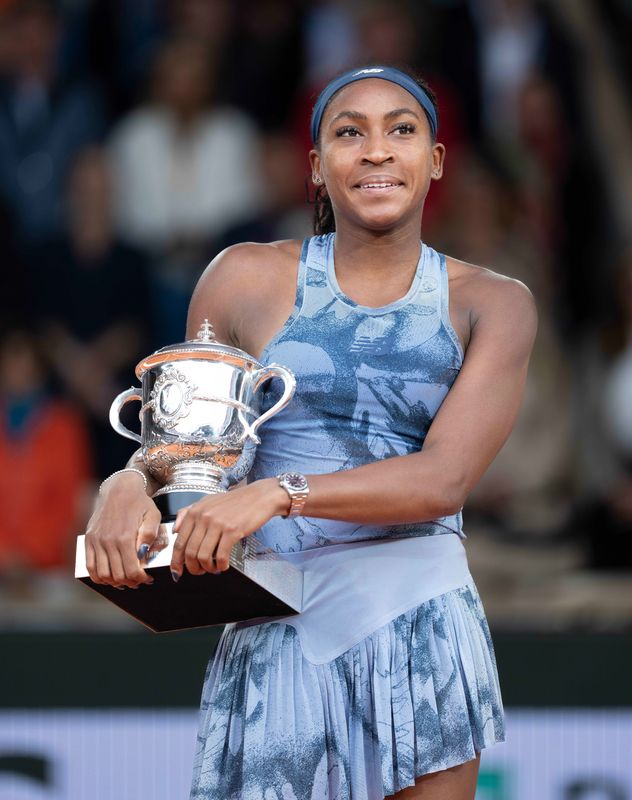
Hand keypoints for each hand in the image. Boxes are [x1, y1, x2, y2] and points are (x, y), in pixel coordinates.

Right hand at [85, 473, 161, 587]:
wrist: (119, 489)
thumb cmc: (140, 503)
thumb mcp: (153, 515)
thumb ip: (150, 535)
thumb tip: (143, 554)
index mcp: (125, 537)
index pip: (132, 570)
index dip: (141, 579)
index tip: (148, 579)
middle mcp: (108, 541)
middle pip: (118, 575)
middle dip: (130, 582)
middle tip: (139, 581)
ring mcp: (96, 541)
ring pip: (103, 575)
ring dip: (115, 582)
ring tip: (125, 580)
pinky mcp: (89, 540)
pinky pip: (90, 566)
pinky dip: (98, 577)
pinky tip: (108, 578)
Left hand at [170, 478, 289, 578]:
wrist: (260, 496)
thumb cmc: (235, 501)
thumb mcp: (208, 501)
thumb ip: (187, 513)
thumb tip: (175, 531)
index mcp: (195, 511)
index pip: (179, 542)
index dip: (176, 562)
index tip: (177, 572)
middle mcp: (203, 517)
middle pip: (189, 552)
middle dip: (193, 568)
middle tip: (200, 572)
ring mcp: (218, 524)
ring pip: (203, 556)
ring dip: (207, 568)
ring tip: (213, 568)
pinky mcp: (232, 531)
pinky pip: (221, 556)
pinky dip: (221, 565)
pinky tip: (224, 565)